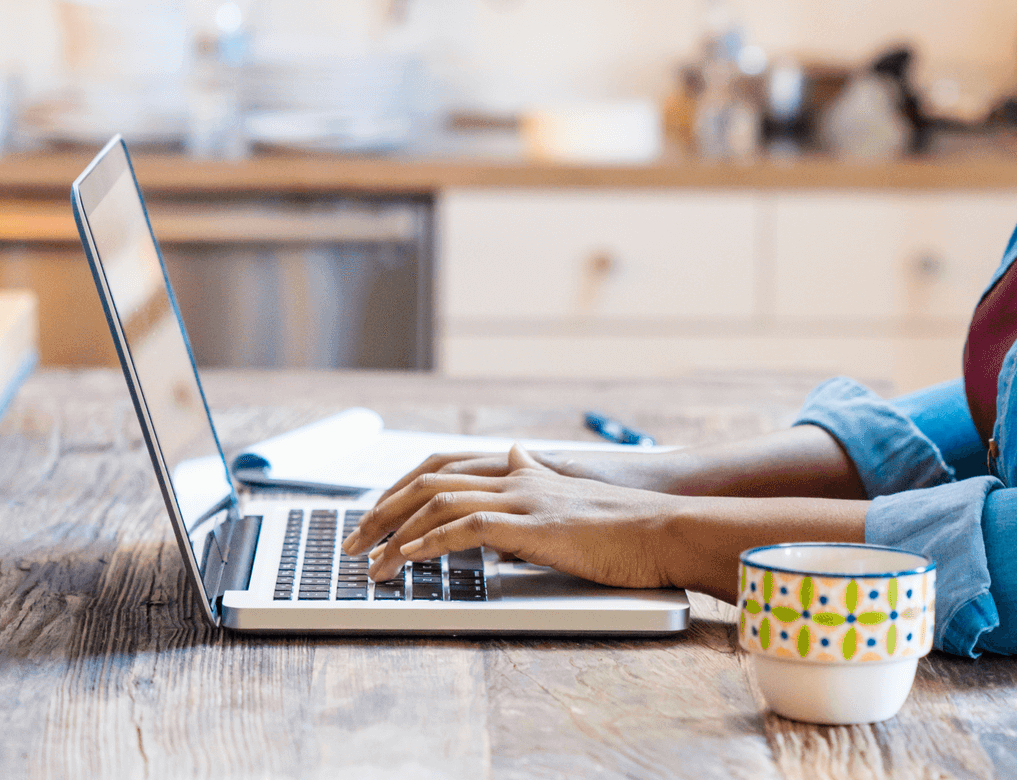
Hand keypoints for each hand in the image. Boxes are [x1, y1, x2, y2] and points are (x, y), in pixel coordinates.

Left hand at [341, 445, 684, 588]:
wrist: (665, 527)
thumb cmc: (626, 522)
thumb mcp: (573, 491)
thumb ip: (537, 476)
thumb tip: (514, 455)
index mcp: (523, 471)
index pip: (444, 467)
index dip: (401, 488)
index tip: (373, 516)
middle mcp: (516, 476)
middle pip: (428, 480)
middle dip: (381, 511)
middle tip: (351, 542)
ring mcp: (523, 498)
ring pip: (437, 501)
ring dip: (393, 532)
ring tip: (367, 562)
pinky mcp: (532, 526)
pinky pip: (464, 528)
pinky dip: (426, 543)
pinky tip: (404, 562)